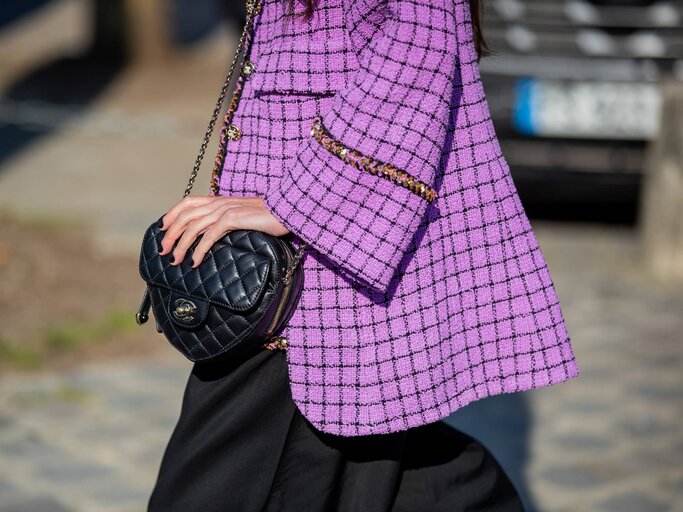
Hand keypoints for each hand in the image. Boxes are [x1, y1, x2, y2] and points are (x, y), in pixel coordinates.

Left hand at [158, 195, 289, 267]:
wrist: (287, 210)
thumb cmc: (269, 216)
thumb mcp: (243, 216)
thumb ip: (228, 220)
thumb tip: (216, 235)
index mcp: (219, 200)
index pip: (188, 202)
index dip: (172, 214)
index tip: (162, 228)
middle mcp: (219, 202)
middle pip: (185, 216)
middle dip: (171, 234)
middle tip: (164, 251)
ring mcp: (225, 209)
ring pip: (193, 227)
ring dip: (181, 245)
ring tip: (176, 260)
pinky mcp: (233, 219)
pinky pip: (209, 236)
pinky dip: (198, 250)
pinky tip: (194, 261)